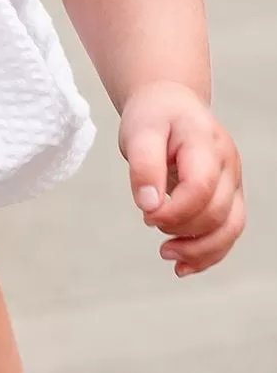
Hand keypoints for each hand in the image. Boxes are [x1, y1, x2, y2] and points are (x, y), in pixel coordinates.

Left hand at [119, 81, 244, 276]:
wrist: (171, 106)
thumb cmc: (154, 118)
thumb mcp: (138, 133)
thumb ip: (143, 167)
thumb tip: (148, 206)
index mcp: (205, 143)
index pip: (202, 187)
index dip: (174, 210)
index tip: (145, 213)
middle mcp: (228, 164)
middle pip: (216, 212)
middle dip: (180, 228)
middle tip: (148, 221)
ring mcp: (233, 182)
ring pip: (230, 228)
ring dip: (198, 249)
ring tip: (165, 254)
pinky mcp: (229, 197)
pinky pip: (228, 232)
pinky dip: (208, 254)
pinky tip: (182, 266)